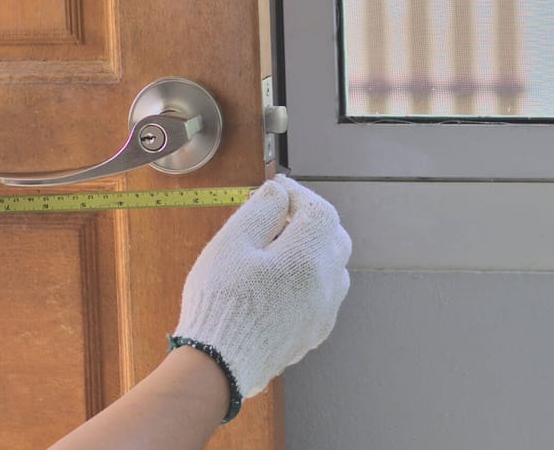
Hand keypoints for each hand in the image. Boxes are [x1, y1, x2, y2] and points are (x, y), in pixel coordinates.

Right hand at [171, 175, 350, 417]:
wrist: (219, 364)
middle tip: (279, 214)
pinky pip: (325, 296)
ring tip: (280, 248)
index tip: (277, 189)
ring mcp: (324, 312)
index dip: (299, 194)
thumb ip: (261, 211)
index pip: (319, 211)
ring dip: (314, 250)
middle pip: (334, 238)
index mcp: (307, 257)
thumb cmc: (221, 300)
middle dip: (310, 220)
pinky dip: (311, 280)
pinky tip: (283, 283)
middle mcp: (326, 284)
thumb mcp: (231, 243)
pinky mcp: (314, 333)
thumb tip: (279, 193)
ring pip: (334, 268)